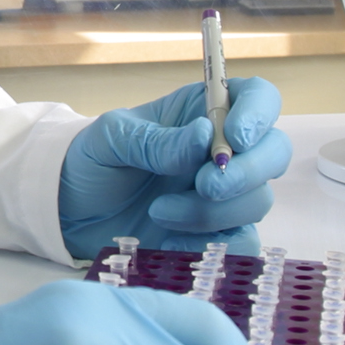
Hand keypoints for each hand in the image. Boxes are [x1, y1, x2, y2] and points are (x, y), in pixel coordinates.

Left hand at [57, 77, 290, 258]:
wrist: (70, 213)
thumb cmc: (91, 161)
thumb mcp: (111, 139)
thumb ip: (156, 139)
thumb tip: (205, 136)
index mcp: (203, 111)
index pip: (258, 98)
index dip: (259, 114)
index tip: (235, 136)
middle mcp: (223, 150)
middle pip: (274, 152)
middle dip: (246, 171)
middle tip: (203, 185)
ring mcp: (225, 195)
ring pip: (258, 201)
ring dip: (213, 211)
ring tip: (159, 212)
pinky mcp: (216, 235)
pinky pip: (243, 243)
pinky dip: (214, 246)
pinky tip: (172, 242)